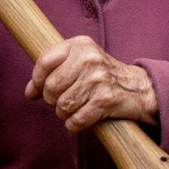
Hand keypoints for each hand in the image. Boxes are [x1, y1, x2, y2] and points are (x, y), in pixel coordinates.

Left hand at [25, 36, 158, 131]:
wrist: (138, 87)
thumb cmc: (102, 75)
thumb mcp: (80, 62)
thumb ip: (53, 72)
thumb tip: (29, 92)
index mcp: (80, 44)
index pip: (44, 62)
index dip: (36, 81)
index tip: (36, 91)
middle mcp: (89, 58)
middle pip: (51, 86)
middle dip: (52, 99)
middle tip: (62, 100)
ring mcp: (98, 79)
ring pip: (62, 105)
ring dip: (64, 113)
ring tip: (74, 108)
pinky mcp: (105, 100)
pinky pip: (76, 120)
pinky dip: (74, 124)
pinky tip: (81, 118)